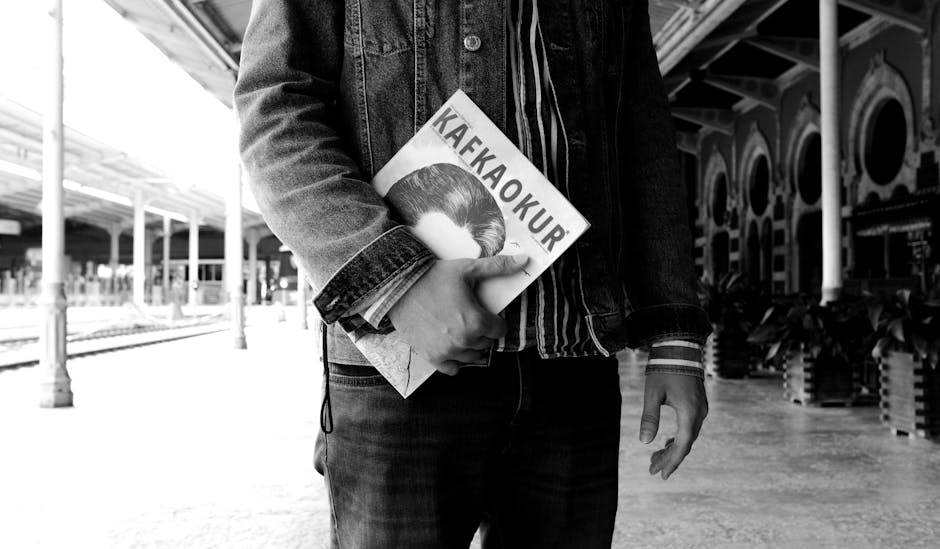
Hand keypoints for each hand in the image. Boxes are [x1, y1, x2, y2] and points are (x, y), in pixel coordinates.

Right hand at [387, 255, 527, 374]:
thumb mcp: (468, 269)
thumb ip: (498, 267)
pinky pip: (452, 369)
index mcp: (477, 321)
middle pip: (486, 344)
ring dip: (470, 346)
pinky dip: (454, 361)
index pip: (500, 330)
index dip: (495, 320)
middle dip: (482, 332)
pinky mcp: (432, 357)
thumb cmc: (434, 276)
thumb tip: (525, 259)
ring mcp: (448, 351)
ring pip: (472, 357)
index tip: (486, 313)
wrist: (399, 286)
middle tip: (471, 318)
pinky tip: (451, 346)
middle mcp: (465, 340)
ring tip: (461, 331)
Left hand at [639, 373, 707, 479]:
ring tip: (655, 458)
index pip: (682, 445)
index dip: (671, 462)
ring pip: (688, 436)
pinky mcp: (698, 404)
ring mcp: (701, 408)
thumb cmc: (664, 369)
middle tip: (652, 469)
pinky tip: (666, 442)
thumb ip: (649, 418)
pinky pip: (689, 427)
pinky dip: (678, 437)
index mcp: (689, 413)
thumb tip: (644, 442)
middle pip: (685, 443)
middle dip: (669, 457)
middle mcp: (699, 413)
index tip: (660, 474)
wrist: (680, 347)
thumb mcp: (653, 394)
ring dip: (672, 448)